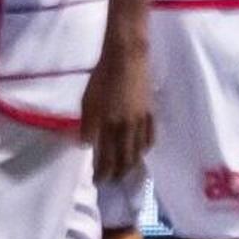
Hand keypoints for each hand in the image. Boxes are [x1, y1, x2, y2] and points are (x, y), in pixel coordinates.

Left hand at [80, 29, 156, 185]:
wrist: (127, 57)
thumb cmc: (102, 76)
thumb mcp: (87, 100)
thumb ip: (87, 125)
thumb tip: (86, 145)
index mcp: (110, 125)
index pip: (107, 158)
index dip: (103, 173)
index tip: (98, 181)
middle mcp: (128, 128)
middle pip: (125, 160)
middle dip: (118, 173)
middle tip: (111, 180)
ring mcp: (142, 121)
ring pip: (139, 152)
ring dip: (131, 165)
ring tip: (125, 170)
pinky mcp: (151, 113)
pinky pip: (150, 137)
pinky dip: (145, 149)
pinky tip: (141, 152)